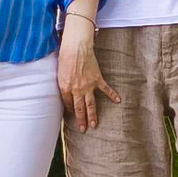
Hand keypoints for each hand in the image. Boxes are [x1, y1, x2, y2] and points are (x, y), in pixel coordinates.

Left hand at [58, 16, 117, 130]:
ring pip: (91, 104)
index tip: (71, 115)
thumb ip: (62, 83)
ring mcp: (88, 85)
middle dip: (81, 120)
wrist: (76, 47)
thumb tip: (64, 90)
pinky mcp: (97, 79)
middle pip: (79, 108)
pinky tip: (118, 101)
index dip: (69, 110)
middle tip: (83, 129)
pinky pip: (105, 89)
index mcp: (65, 87)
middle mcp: (77, 89)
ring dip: (93, 115)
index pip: (67, 103)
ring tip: (94, 125)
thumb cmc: (65, 57)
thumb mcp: (59, 72)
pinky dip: (112, 95)